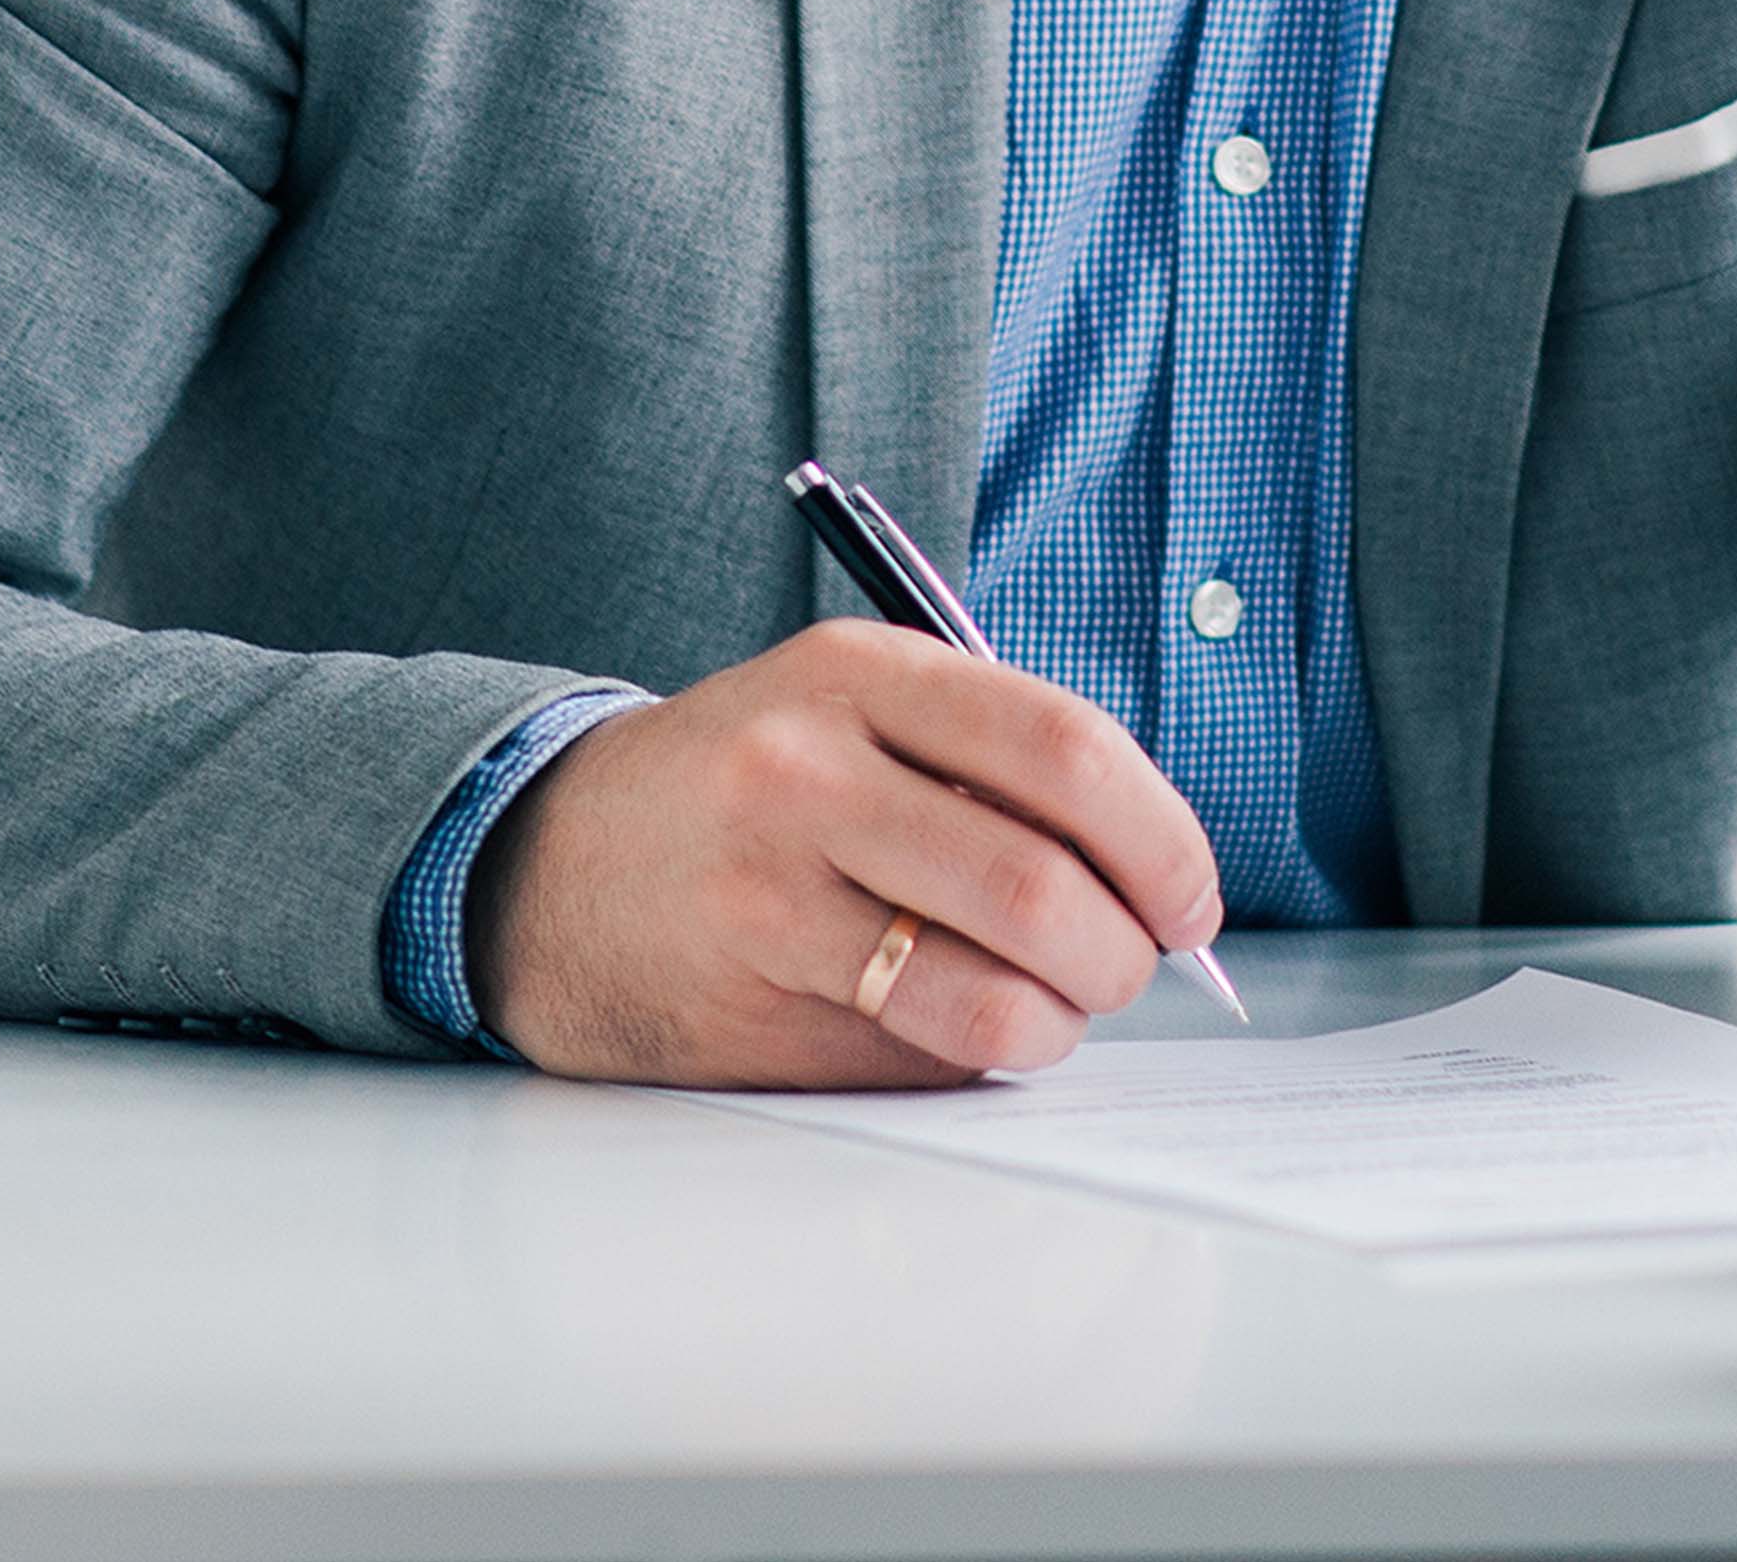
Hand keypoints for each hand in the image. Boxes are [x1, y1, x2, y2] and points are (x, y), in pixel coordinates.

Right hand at [465, 619, 1226, 1085]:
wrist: (547, 865)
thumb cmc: (742, 789)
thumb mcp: (848, 709)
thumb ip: (991, 761)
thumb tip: (1156, 879)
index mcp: (857, 675)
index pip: (1066, 750)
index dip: (1162, 837)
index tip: (1189, 894)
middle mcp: (807, 774)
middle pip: (1042, 887)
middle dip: (1124, 951)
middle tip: (1129, 964)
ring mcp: (770, 899)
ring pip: (992, 998)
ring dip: (1060, 1023)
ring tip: (1050, 1007)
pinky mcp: (750, 1010)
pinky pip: (921, 1062)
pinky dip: (976, 1060)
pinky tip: (955, 1028)